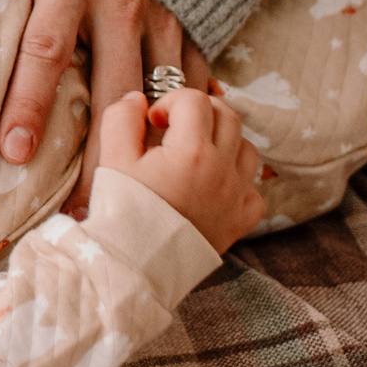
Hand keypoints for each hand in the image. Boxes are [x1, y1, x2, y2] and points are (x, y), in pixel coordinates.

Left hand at [0, 0, 209, 212]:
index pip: (45, 50)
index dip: (29, 102)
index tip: (12, 152)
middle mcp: (122, 2)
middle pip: (110, 91)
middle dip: (99, 154)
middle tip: (82, 210)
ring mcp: (166, 14)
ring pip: (158, 95)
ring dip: (145, 149)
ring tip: (128, 202)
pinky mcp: (196, 19)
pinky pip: (195, 78)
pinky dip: (188, 120)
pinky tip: (179, 163)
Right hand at [97, 88, 264, 253]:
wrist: (134, 266)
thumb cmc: (122, 213)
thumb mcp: (112, 159)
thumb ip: (122, 119)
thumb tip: (137, 99)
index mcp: (191, 150)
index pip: (193, 100)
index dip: (169, 101)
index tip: (152, 122)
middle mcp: (221, 169)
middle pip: (227, 116)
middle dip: (201, 112)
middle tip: (176, 127)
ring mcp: (235, 196)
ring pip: (247, 149)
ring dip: (224, 141)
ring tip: (197, 154)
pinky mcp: (239, 222)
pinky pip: (254, 192)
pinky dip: (240, 183)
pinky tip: (215, 188)